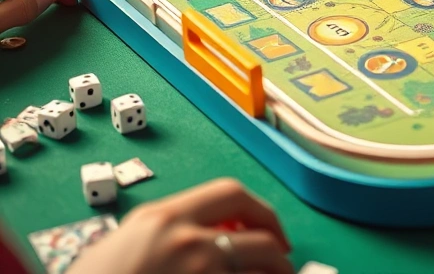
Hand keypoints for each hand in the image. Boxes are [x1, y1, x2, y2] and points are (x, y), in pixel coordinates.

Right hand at [67, 179, 293, 273]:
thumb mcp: (126, 242)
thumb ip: (169, 230)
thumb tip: (213, 234)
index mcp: (163, 216)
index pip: (233, 193)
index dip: (261, 211)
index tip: (268, 229)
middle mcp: (186, 240)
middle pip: (263, 237)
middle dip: (280, 253)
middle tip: (282, 265)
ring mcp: (200, 273)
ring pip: (263, 271)